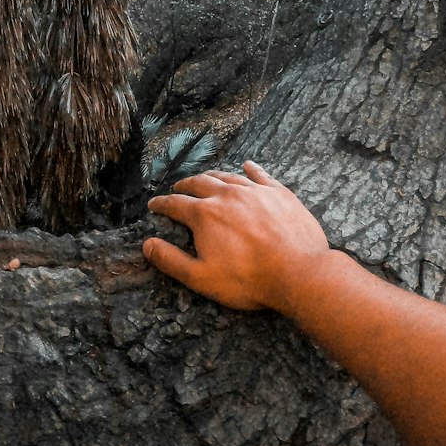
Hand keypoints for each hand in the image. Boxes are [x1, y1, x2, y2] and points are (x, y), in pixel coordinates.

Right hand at [144, 161, 329, 312]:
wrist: (298, 272)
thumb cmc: (248, 280)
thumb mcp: (201, 277)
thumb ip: (171, 260)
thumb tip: (147, 245)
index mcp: (205, 214)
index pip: (175, 204)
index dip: (161, 204)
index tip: (154, 204)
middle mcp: (227, 195)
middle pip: (200, 183)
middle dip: (185, 185)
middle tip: (178, 188)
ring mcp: (254, 191)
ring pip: (228, 176)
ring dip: (212, 176)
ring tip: (206, 178)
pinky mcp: (278, 193)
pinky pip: (260, 175)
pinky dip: (251, 169)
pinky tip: (247, 165)